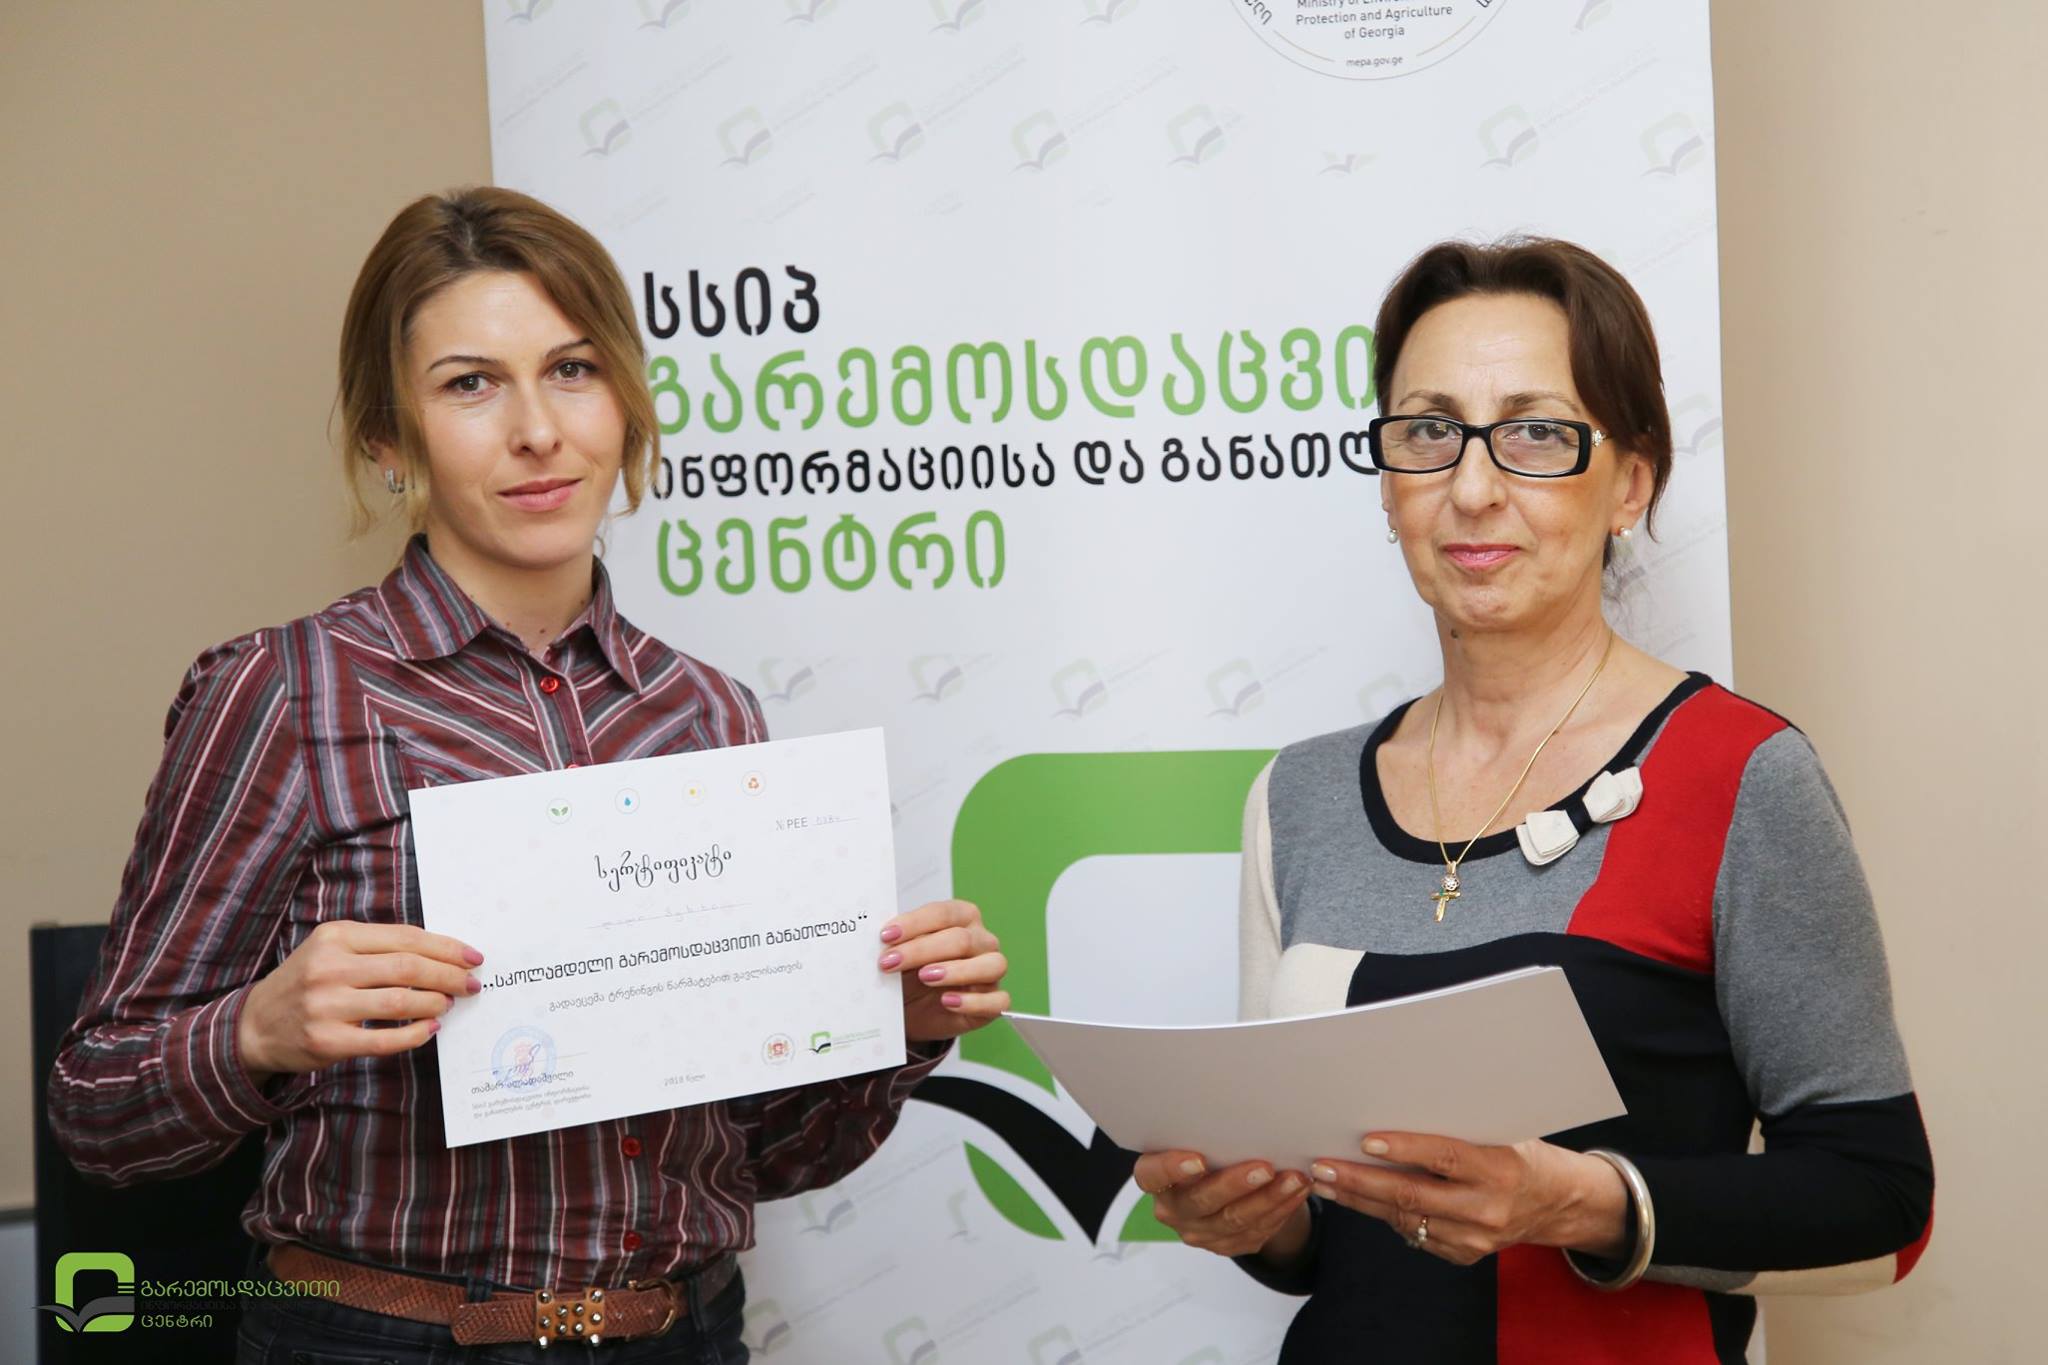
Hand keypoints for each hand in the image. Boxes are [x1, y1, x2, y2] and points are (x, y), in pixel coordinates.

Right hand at [238, 922, 483, 1080]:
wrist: (255, 1025)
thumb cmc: (308, 982)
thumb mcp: (333, 949)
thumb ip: (379, 947)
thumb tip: (442, 954)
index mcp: (336, 937)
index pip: (405, 938)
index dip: (445, 948)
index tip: (473, 958)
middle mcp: (329, 968)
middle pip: (407, 968)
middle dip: (448, 976)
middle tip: (470, 984)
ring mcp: (326, 1006)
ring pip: (399, 1002)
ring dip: (434, 1003)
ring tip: (448, 1004)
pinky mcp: (326, 1041)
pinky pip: (384, 1039)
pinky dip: (414, 1034)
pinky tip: (429, 1029)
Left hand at [878, 899, 1009, 1041]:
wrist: (913, 1009)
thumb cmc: (910, 973)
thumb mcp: (900, 953)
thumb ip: (897, 941)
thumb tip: (880, 937)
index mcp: (963, 917)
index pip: (944, 913)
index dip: (914, 923)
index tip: (886, 936)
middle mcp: (982, 940)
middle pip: (961, 940)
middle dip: (921, 950)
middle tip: (890, 962)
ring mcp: (992, 971)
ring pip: (990, 965)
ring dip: (955, 971)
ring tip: (924, 977)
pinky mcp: (994, 1001)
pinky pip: (998, 1000)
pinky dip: (973, 1001)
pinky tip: (947, 1001)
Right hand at [1135, 1150, 1312, 1259]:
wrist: (1227, 1186)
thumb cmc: (1211, 1151)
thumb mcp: (1201, 1140)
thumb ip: (1208, 1135)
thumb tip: (1242, 1112)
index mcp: (1156, 1179)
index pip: (1151, 1176)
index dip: (1170, 1169)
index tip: (1198, 1159)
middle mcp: (1173, 1209)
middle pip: (1200, 1201)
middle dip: (1236, 1185)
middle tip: (1265, 1167)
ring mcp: (1199, 1232)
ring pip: (1235, 1220)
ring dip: (1270, 1199)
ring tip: (1295, 1178)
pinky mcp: (1226, 1246)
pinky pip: (1256, 1232)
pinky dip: (1280, 1210)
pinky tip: (1297, 1192)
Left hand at [1309, 1132, 1627, 1265]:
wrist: (1556, 1203)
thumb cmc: (1519, 1151)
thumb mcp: (1498, 1132)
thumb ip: (1454, 1128)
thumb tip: (1392, 1106)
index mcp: (1499, 1168)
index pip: (1443, 1157)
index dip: (1403, 1149)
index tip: (1364, 1141)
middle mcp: (1487, 1208)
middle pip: (1412, 1196)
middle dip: (1360, 1181)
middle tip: (1322, 1167)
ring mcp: (1475, 1238)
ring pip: (1405, 1219)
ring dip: (1360, 1201)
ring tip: (1325, 1183)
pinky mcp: (1464, 1254)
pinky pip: (1414, 1234)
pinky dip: (1383, 1215)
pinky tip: (1357, 1199)